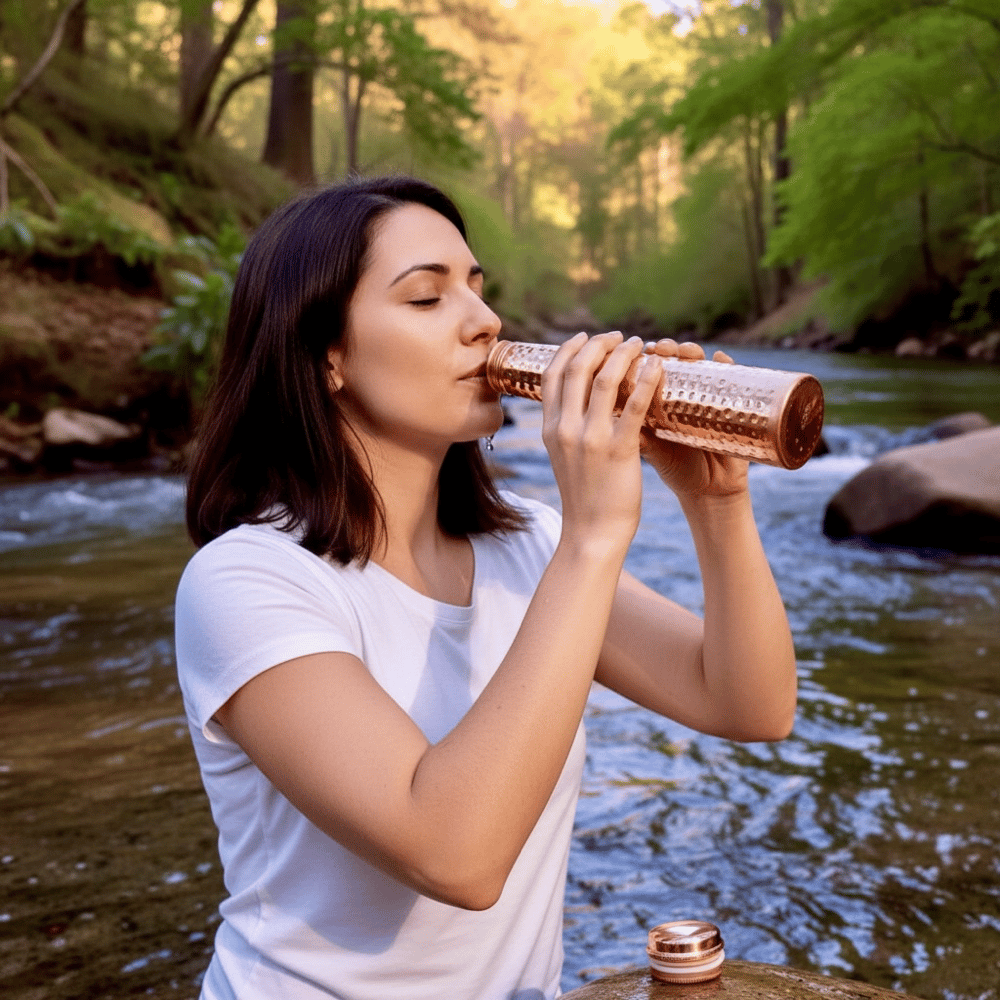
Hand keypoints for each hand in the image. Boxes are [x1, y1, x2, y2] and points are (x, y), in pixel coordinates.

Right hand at [540, 331, 662, 555]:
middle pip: (578, 368)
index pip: (554, 374)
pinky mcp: (619, 450)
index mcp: (550, 428)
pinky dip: (647, 379)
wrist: (592, 532)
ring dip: (624, 354)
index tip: (588, 337)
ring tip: (641, 344)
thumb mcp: (563, 456)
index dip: (571, 348)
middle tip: (620, 336)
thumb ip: (565, 428)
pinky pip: (635, 404)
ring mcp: (591, 439)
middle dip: (600, 344)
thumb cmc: (584, 496)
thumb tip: (575, 403)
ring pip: (605, 379)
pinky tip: (658, 367)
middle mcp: (565, 428)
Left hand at [638, 339, 749, 501]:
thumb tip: (610, 418)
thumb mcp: (654, 452)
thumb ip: (636, 435)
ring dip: (692, 352)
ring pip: (702, 364)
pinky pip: (733, 379)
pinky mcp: (733, 405)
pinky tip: (721, 358)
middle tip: (658, 348)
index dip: (641, 359)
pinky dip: (728, 365)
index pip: (650, 371)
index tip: (630, 353)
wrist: (709, 492)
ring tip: (685, 351)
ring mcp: (709, 397)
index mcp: (661, 402)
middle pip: (675, 361)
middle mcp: (685, 395)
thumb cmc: (677, 470)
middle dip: (667, 349)